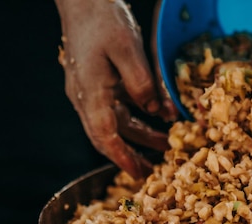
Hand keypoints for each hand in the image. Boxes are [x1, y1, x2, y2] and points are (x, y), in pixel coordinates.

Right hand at [55, 0, 176, 177]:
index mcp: (90, 91)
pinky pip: (118, 109)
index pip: (104, 134)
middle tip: (151, 174)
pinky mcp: (98, 82)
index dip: (121, 157)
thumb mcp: (128, 48)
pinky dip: (137, 118)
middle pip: (106, 136)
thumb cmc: (103, 20)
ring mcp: (90, 90)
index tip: (137, 174)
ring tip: (165, 146)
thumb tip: (155, 110)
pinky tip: (157, 119)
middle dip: (129, 156)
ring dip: (139, 137)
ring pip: (115, 123)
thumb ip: (142, 82)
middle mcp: (86, 96)